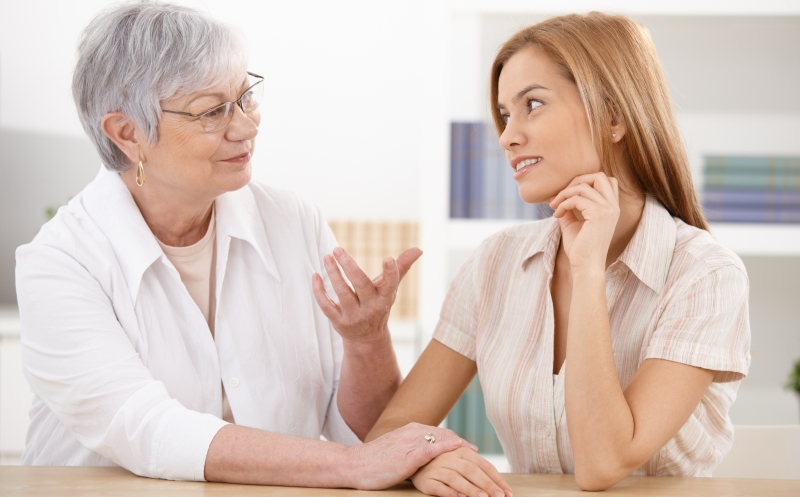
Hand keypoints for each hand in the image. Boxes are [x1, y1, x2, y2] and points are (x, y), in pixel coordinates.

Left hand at [312, 246, 421, 344]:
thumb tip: (418, 249)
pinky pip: (326, 305)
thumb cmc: (379, 305)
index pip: (390, 284)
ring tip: (327, 257)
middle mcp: (371, 308)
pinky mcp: (338, 322)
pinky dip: (319, 291)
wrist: (367, 338)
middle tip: (337, 249)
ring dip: (333, 273)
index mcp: (385, 298)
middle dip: (349, 266)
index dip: (391, 273)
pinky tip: (315, 276)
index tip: (388, 259)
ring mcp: (354, 316)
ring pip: (342, 292)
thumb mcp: (390, 289)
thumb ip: (402, 267)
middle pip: (361, 284)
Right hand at [346, 423, 476, 489]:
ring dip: (461, 452)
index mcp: (410, 430)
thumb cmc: (373, 462)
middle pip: (446, 436)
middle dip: (464, 446)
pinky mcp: (407, 455)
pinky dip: (446, 447)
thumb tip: (423, 455)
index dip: (457, 441)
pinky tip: (459, 449)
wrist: (353, 464)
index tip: (471, 450)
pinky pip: (431, 449)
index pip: (441, 433)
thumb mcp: (395, 451)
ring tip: (476, 461)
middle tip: (480, 457)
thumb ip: (410, 449)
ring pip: (442, 442)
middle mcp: (413, 432)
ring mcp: (411, 442)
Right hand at [411, 447, 512, 496]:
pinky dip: (451, 493)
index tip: (507, 493)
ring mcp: (438, 469)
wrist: (411, 460)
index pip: (483, 465)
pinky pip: (441, 488)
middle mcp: (450, 458)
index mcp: (461, 451)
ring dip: (471, 489)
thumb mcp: (452, 452)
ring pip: (457, 479)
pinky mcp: (427, 481)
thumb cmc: (437, 458)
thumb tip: (477, 450)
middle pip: (472, 471)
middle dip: (488, 485)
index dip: (496, 479)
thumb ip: (467, 452)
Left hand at [549, 172, 619, 270]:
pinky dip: (563, 204)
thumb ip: (568, 208)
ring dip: (564, 194)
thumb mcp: (573, 223)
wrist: (585, 267)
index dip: (584, 181)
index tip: (567, 195)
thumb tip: (555, 196)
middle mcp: (613, 206)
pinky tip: (557, 214)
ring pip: (583, 186)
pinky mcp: (598, 215)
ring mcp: (608, 210)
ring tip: (554, 207)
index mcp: (611, 207)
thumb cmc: (581, 248)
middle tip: (561, 195)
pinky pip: (576, 199)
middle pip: (599, 175)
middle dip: (576, 180)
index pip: (605, 180)